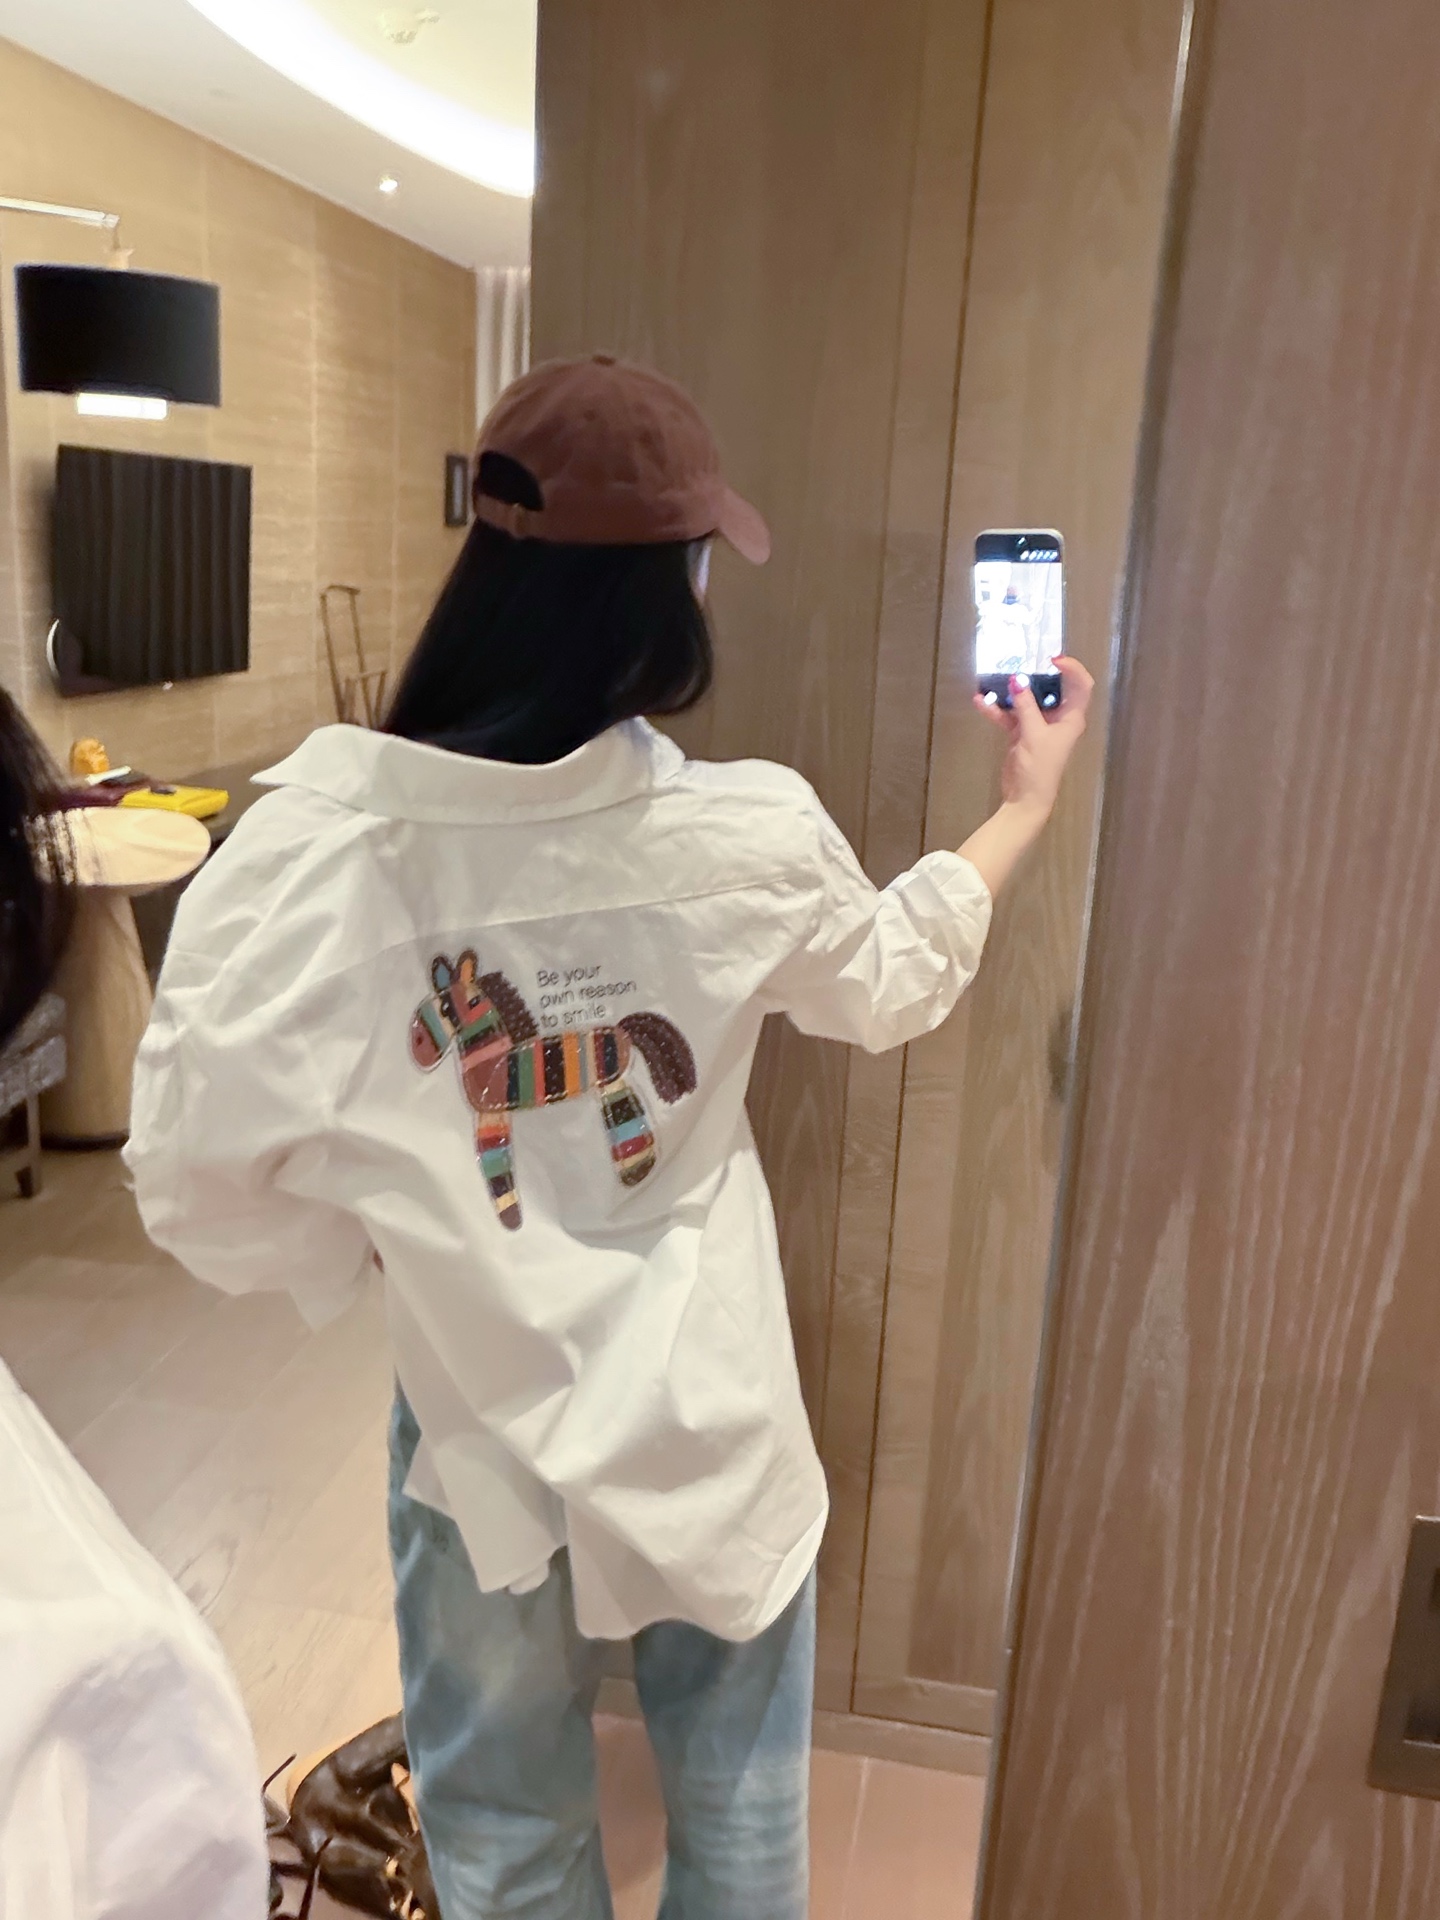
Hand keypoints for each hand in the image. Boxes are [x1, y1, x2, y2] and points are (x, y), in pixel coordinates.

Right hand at [972, 655, 1092, 822]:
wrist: (1024, 799)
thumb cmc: (1039, 767)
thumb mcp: (1033, 733)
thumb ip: (1025, 705)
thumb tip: (1017, 679)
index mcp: (1071, 718)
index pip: (1081, 685)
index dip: (1072, 668)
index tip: (1051, 659)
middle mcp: (1058, 718)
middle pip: (1052, 688)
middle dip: (1037, 674)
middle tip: (1022, 660)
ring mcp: (1039, 725)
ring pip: (1028, 700)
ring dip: (1012, 691)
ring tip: (996, 677)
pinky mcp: (1021, 733)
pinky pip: (1011, 715)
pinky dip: (998, 709)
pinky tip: (981, 701)